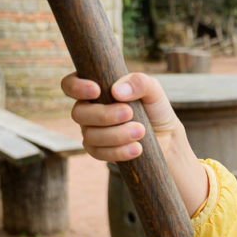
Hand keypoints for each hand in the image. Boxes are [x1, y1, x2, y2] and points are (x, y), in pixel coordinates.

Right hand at [61, 72, 207, 213]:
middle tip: (129, 112)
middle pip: (78, 113)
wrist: (166, 136)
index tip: (96, 90)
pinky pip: (98, 153)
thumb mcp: (153, 90)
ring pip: (90, 135)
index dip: (76, 87)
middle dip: (103, 115)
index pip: (70, 84)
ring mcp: (91, 131)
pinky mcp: (99, 150)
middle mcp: (89, 109)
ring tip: (141, 131)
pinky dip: (118, 151)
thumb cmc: (155, 108)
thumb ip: (139, 82)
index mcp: (96, 88)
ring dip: (116, 134)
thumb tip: (117, 91)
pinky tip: (137, 148)